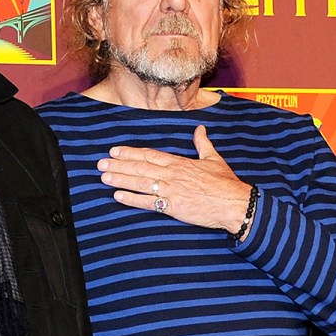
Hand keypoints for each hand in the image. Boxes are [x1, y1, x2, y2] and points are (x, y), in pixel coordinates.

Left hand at [97, 125, 252, 233]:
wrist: (235, 203)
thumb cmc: (225, 183)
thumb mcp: (214, 159)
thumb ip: (203, 144)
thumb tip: (200, 129)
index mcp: (179, 162)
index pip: (148, 155)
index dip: (129, 153)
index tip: (114, 151)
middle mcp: (171, 174)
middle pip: (139, 167)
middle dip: (118, 165)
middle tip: (101, 164)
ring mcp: (170, 190)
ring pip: (139, 183)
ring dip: (120, 179)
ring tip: (104, 177)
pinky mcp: (172, 206)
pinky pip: (148, 202)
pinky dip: (131, 199)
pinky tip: (118, 196)